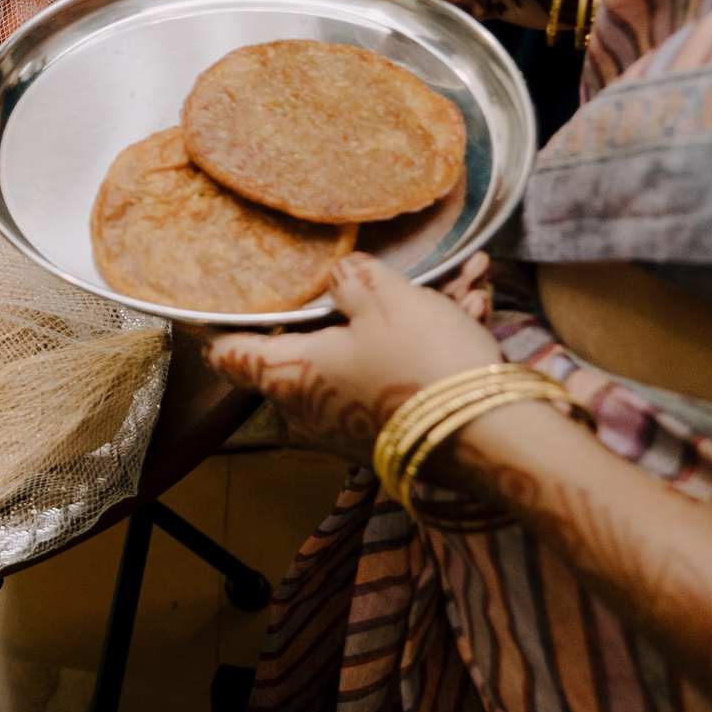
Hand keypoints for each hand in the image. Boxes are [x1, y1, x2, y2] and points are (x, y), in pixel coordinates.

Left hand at [205, 253, 500, 467]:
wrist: (500, 441)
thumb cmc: (426, 366)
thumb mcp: (383, 297)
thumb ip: (349, 277)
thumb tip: (337, 277)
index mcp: (288, 375)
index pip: (227, 350)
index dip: (218, 319)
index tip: (211, 295)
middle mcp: (310, 408)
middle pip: (310, 343)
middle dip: (355, 300)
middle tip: (385, 270)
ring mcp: (350, 426)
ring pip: (369, 352)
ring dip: (412, 315)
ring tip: (462, 281)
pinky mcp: (392, 432)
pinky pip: (400, 376)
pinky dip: (430, 344)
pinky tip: (473, 309)